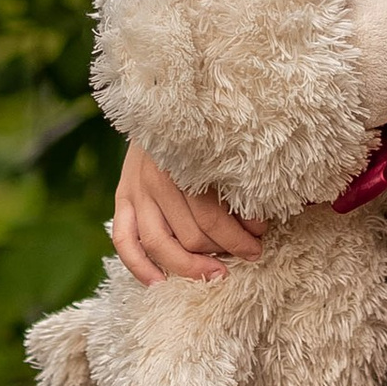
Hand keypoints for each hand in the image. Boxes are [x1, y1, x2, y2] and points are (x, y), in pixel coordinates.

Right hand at [108, 137, 260, 284]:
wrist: (168, 102)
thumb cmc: (207, 128)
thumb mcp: (225, 143)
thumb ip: (240, 176)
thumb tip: (263, 218)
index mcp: (186, 163)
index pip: (212, 218)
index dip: (239, 237)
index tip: (260, 240)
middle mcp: (157, 178)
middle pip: (190, 235)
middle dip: (224, 249)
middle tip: (248, 252)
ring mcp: (136, 189)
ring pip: (160, 244)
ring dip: (191, 266)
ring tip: (218, 274)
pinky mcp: (123, 196)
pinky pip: (124, 240)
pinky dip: (139, 266)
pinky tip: (158, 283)